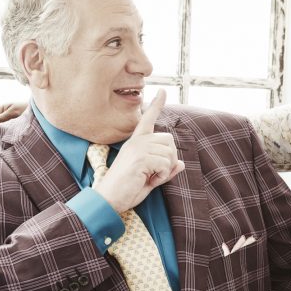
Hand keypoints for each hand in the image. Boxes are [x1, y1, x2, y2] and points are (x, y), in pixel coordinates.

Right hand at [93, 90, 185, 212]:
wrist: (109, 199)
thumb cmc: (126, 190)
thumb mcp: (150, 180)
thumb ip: (165, 170)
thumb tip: (182, 164)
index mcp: (136, 143)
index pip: (147, 119)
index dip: (156, 105)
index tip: (162, 91)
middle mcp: (137, 142)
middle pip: (169, 140)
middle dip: (170, 158)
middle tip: (157, 173)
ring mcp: (138, 148)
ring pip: (169, 153)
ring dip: (165, 169)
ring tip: (150, 177)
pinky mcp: (140, 157)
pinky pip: (165, 163)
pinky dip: (162, 175)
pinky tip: (149, 180)